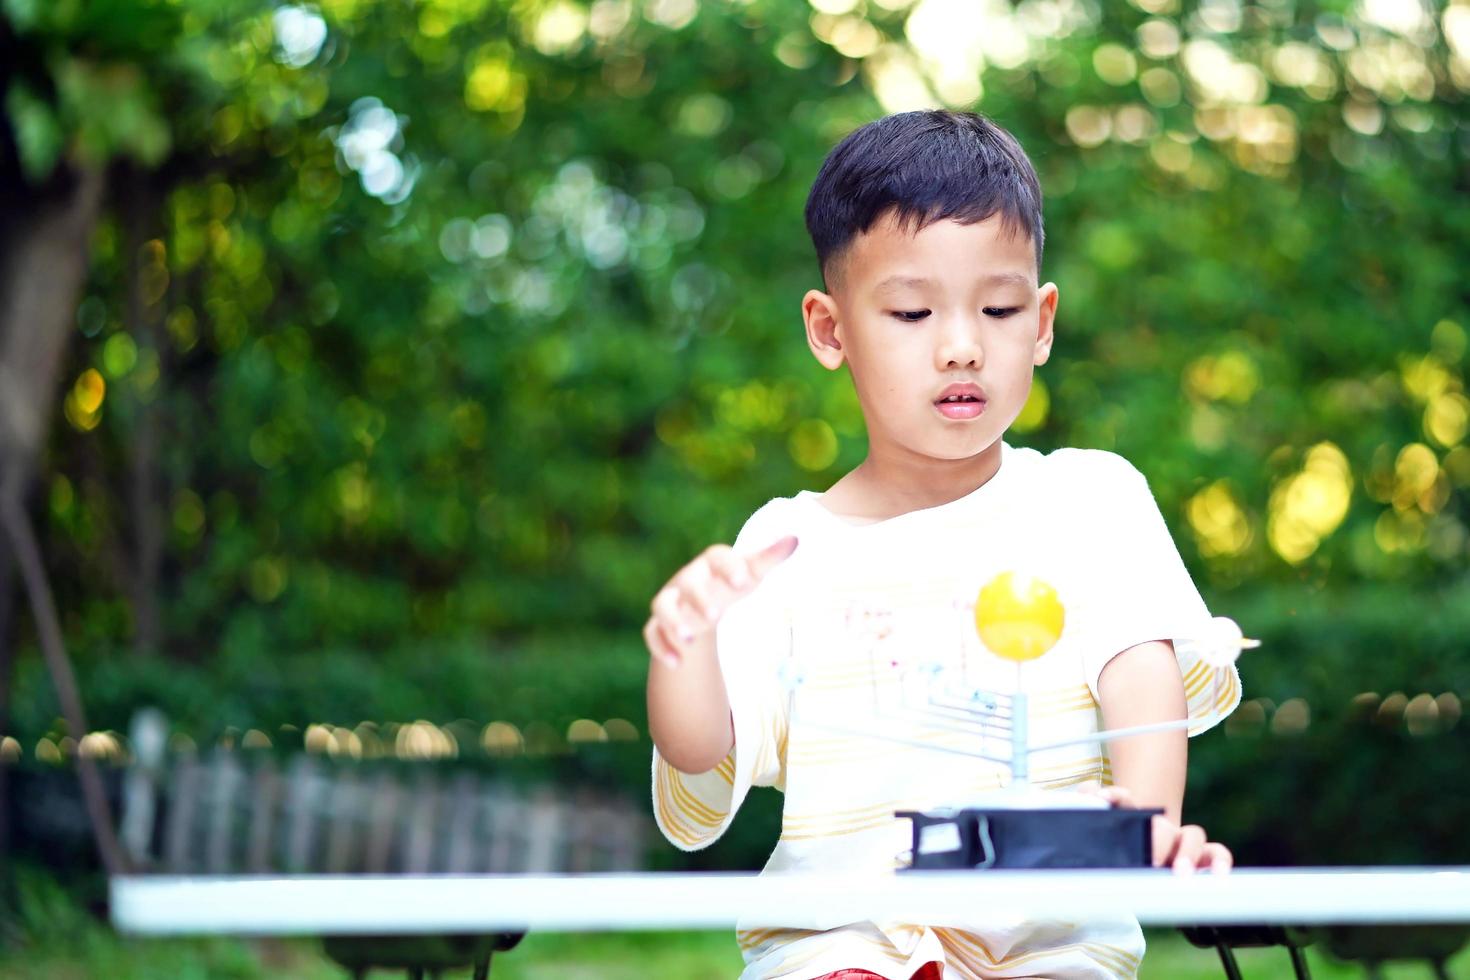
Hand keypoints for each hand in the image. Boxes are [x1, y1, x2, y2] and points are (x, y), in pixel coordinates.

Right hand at [643, 535, 798, 668]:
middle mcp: (687, 578)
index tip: (744, 581)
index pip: (718, 557)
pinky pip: (652, 632)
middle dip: (700, 599)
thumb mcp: (750, 574)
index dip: (729, 567)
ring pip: (662, 606)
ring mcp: (670, 600)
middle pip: (689, 583)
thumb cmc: (728, 585)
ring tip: (689, 641)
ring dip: (673, 622)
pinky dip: (661, 647)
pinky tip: (676, 664)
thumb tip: (795, 539)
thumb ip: (769, 558)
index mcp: (711, 563)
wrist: (698, 604)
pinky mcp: (658, 622)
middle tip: (716, 616)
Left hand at [1086, 785, 1233, 875]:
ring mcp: (1181, 839)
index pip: (1123, 799)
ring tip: (1179, 873)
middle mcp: (1160, 824)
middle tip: (1150, 859)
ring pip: (1194, 836)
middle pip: (1162, 826)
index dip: (1115, 796)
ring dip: (1188, 854)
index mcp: (1132, 814)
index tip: (1104, 800)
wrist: (1140, 849)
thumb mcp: (1098, 824)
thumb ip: (1088, 803)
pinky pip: (1217, 853)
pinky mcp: (1200, 856)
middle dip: (1157, 839)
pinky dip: (1220, 862)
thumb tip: (1089, 794)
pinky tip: (1217, 875)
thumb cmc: (1116, 839)